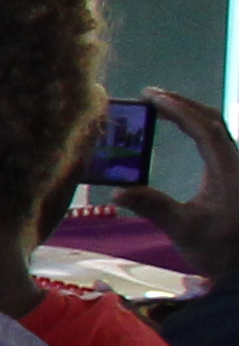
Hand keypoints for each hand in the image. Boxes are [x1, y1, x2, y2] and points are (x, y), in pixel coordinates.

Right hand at [148, 95, 238, 280]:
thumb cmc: (219, 249)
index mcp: (227, 170)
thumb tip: (118, 191)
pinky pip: (216, 142)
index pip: (204, 129)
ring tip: (161, 109)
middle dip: (183, 105)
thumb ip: (153, 207)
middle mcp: (235, 163)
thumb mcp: (184, 229)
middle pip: (213, 121)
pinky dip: (197, 129)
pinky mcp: (234, 177)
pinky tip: (182, 133)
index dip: (178, 110)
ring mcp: (236, 169)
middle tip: (152, 96)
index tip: (151, 97)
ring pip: (217, 130)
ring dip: (190, 115)